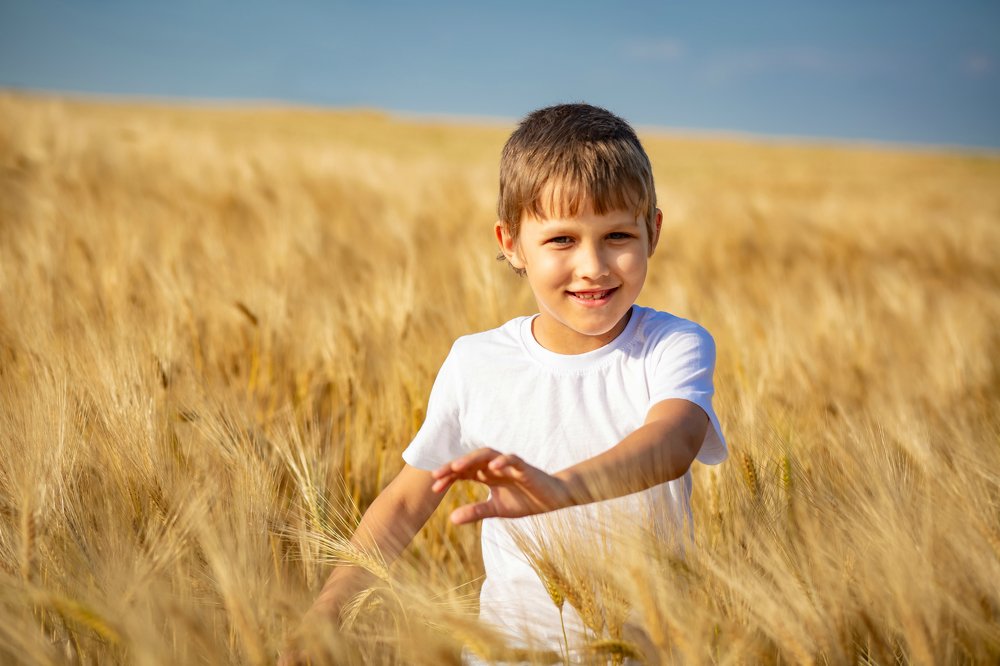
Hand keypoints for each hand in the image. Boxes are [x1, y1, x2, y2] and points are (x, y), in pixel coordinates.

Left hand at [431, 448, 573, 523]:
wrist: (552, 498)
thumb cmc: (525, 500)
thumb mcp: (497, 509)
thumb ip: (476, 512)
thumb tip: (451, 519)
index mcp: (487, 475)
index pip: (463, 473)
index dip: (448, 478)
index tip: (434, 488)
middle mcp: (495, 466)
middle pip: (470, 461)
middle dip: (453, 467)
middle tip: (437, 476)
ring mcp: (509, 465)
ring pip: (487, 455)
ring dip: (471, 459)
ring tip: (457, 468)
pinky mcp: (525, 467)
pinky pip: (513, 459)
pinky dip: (503, 461)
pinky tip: (494, 466)